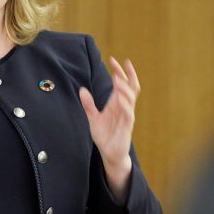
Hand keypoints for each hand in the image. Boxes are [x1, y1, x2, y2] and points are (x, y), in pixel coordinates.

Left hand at [79, 57, 139, 199]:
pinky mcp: (127, 126)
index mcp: (116, 103)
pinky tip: (120, 98)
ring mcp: (127, 116)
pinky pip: (129, 114)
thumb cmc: (104, 135)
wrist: (110, 153)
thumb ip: (88, 105)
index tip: (113, 60)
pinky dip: (125, 105)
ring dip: (124, 88)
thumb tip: (82, 89)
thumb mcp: (93, 118)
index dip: (119, 72)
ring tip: (118, 79)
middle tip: (120, 63)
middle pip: (130, 87)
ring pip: (131, 98)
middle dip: (126, 74)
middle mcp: (124, 107)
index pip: (122, 83)